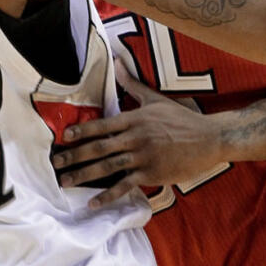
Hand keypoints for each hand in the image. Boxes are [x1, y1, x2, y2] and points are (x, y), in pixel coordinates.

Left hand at [51, 61, 225, 207]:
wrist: (210, 139)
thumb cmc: (182, 118)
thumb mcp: (155, 99)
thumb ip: (132, 85)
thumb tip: (117, 62)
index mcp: (134, 119)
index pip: (101, 125)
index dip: (81, 131)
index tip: (63, 138)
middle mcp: (135, 138)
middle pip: (99, 148)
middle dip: (74, 156)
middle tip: (54, 164)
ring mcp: (143, 157)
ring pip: (107, 167)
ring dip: (84, 175)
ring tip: (65, 182)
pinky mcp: (152, 174)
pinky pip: (125, 186)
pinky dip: (108, 195)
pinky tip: (93, 203)